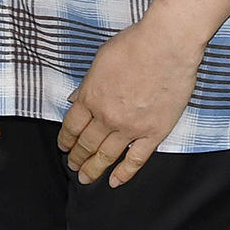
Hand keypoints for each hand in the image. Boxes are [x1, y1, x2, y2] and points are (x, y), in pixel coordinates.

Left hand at [58, 21, 202, 185]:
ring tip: (86, 178)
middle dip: (77, 157)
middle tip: (72, 166)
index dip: (65, 139)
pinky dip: (124, 173)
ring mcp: (130, 127)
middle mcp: (106, 116)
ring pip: (107, 155)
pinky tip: (115, 182)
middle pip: (87, 143)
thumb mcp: (100, 61)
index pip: (72, 125)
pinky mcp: (154, 133)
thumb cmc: (133, 46)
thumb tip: (75, 99)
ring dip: (94, 168)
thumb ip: (87, 84)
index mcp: (90, 97)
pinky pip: (136, 159)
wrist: (165, 47)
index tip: (63, 147)